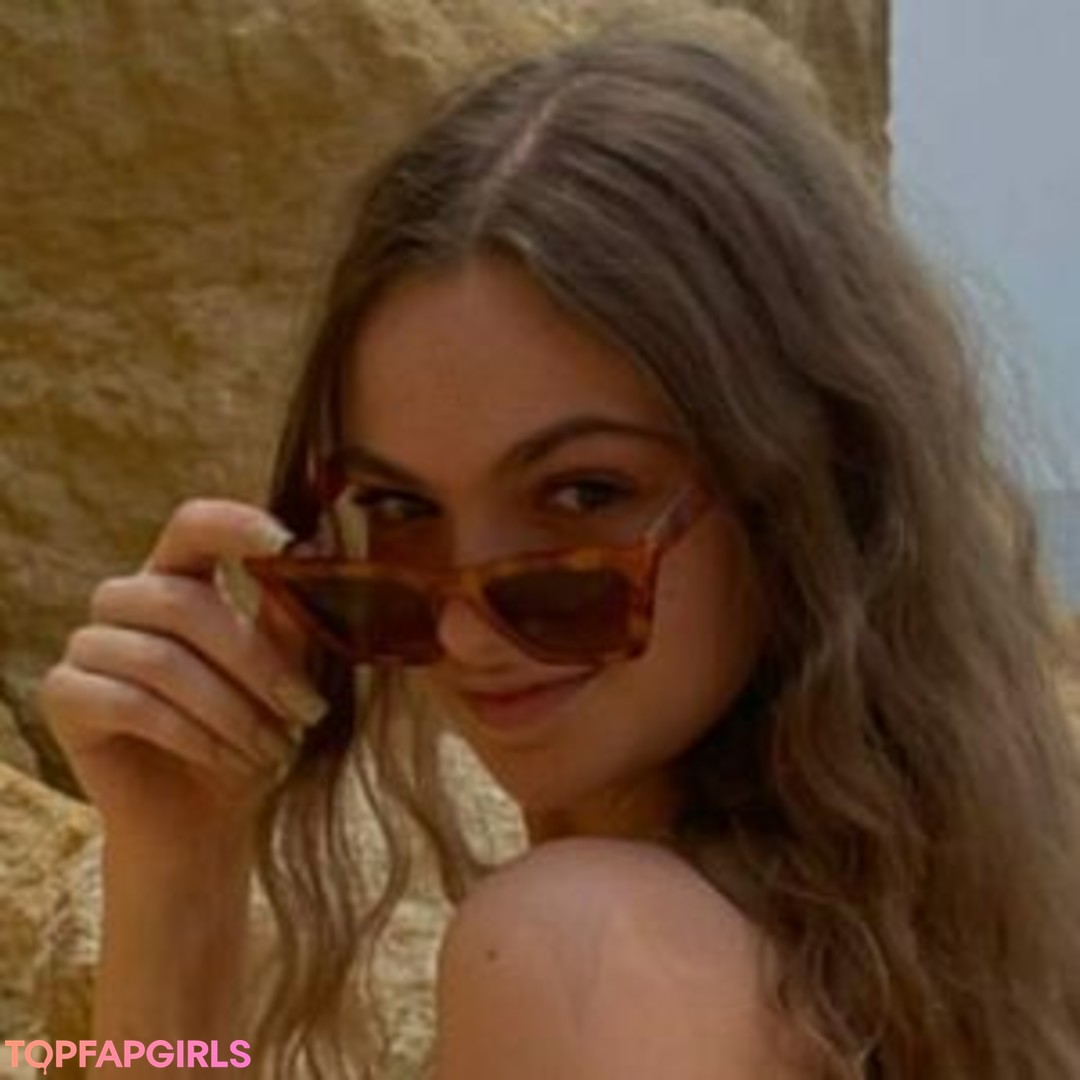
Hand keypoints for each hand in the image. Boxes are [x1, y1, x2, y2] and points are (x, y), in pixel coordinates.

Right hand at [37, 498, 328, 848]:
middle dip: (257, 663)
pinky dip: (192, 735)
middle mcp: (126, 599)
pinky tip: (230, 761)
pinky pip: (129, 704)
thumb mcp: (285, 668)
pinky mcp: (65, 696)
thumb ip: (292, 612)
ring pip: (161, 660)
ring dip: (231, 709)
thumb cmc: (253, 730)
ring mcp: (88, 645)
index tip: (290, 544)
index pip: (194, 525)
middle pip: (184, 604)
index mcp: (181, 575)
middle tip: (308, 710)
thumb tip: (321, 552)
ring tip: (275, 748)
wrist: (207, 817)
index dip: (237, 525)